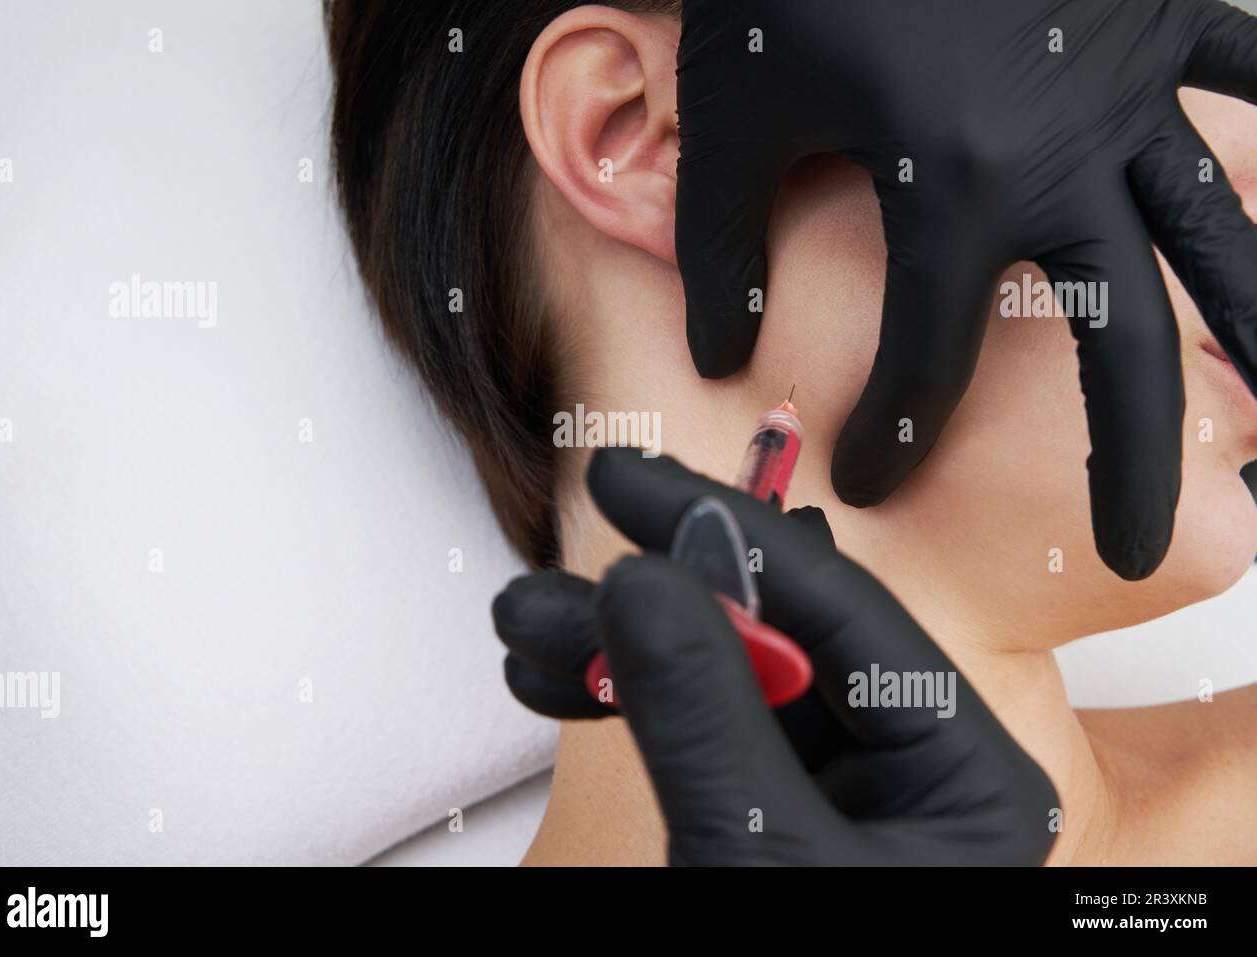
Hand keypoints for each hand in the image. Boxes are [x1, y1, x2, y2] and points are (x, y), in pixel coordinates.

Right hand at [493, 448, 1059, 864]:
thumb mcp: (760, 857)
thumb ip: (708, 709)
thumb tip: (646, 577)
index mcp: (958, 771)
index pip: (841, 611)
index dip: (727, 533)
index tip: (629, 486)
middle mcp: (905, 769)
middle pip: (772, 636)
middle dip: (649, 600)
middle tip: (553, 581)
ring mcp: (836, 792)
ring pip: (721, 677)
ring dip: (614, 646)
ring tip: (526, 635)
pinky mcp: (771, 815)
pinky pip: (698, 728)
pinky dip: (623, 697)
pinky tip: (557, 681)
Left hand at [675, 0, 1256, 579]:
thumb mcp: (731, 115)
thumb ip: (722, 251)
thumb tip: (723, 361)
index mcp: (954, 188)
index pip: (927, 357)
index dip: (891, 432)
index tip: (868, 481)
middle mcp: (1066, 159)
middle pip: (1120, 339)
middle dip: (1136, 455)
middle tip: (1147, 546)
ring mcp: (1128, 89)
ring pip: (1220, 231)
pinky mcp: (1160, 19)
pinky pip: (1247, 78)